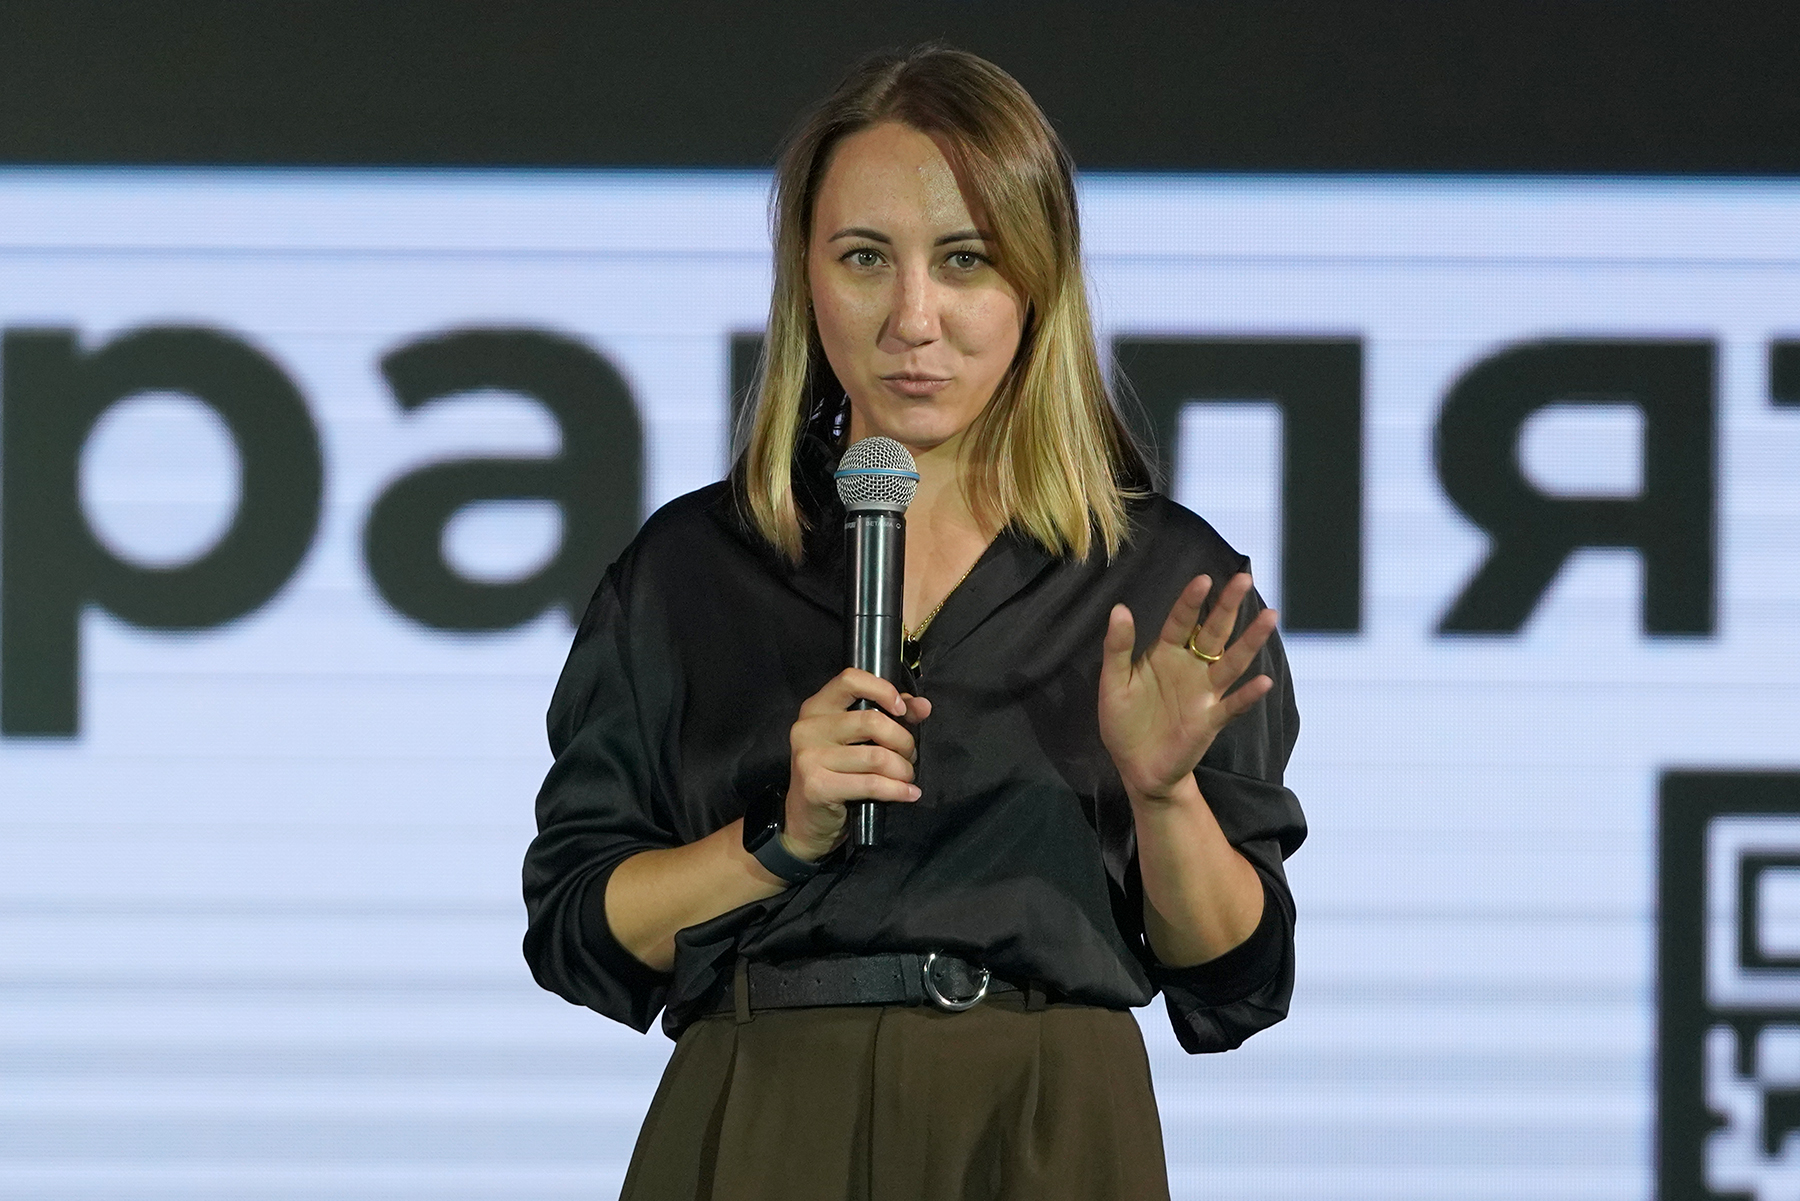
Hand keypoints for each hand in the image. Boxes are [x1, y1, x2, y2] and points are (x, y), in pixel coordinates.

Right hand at [784, 669, 931, 860]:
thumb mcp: (856, 740)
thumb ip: (889, 716)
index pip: (850, 679)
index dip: (883, 690)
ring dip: (902, 769)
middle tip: (909, 757)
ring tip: (906, 777)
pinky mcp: (817, 786)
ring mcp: (810, 757)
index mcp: (816, 707)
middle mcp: (808, 727)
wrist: (805, 820)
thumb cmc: (835, 774)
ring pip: (876, 756)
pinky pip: (871, 784)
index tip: (902, 710)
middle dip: (903, 741)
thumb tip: (923, 706)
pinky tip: (908, 794)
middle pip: (872, 721)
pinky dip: (897, 790)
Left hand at [1098, 572, 1276, 804]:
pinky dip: (1248, 694)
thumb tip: (1120, 609)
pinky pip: (1233, 705)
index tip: (1203, 580)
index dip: (1191, 602)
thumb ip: (1117, 648)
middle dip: (1228, 607)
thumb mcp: (1113, 683)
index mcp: (1165, 654)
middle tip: (1243, 578)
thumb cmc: (1124, 722)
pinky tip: (1263, 681)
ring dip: (1250, 641)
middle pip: (1213, 632)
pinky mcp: (1211, 720)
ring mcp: (1204, 693)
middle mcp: (1190, 667)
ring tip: (1269, 617)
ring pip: (1231, 662)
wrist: (1137, 767)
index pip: (1181, 621)